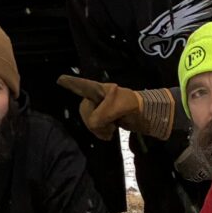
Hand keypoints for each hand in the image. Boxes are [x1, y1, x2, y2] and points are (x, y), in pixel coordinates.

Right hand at [58, 74, 178, 141]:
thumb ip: (101, 115)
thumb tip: (93, 124)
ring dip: (98, 128)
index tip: (60, 79)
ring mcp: (102, 108)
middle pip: (84, 109)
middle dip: (92, 120)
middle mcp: (99, 97)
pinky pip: (95, 126)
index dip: (72, 83)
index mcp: (101, 90)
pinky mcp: (107, 118)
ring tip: (111, 131)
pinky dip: (100, 131)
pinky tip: (109, 133)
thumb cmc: (135, 106)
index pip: (83, 86)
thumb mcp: (117, 107)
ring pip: (89, 120)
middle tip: (108, 127)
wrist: (151, 117)